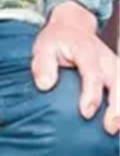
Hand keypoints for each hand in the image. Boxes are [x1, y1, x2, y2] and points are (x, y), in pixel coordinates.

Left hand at [32, 0, 118, 134]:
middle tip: (109, 127)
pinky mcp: (118, 71)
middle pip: (117, 81)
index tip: (86, 113)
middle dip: (116, 106)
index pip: (92, 73)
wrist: (71, 27)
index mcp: (86, 50)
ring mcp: (114, 64)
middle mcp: (105, 57)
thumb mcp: (42, 47)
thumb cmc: (56, 41)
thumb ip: (42, 65)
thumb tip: (44, 85)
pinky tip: (119, 121)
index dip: (91, 94)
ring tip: (115, 128)